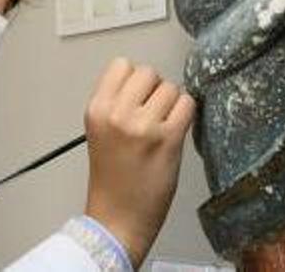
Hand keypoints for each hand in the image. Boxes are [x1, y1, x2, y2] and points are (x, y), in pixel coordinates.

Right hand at [83, 58, 195, 267]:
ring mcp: (144, 126)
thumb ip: (116, 103)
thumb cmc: (112, 180)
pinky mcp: (168, 139)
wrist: (117, 218)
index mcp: (96, 110)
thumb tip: (145, 81)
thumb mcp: (100, 132)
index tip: (137, 97)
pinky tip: (176, 132)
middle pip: (148, 72)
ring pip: (171, 87)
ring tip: (163, 126)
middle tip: (153, 114)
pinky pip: (187, 105)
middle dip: (155, 89)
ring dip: (173, 104)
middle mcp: (117, 114)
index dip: (134, 80)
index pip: (121, 65)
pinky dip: (186, 115)